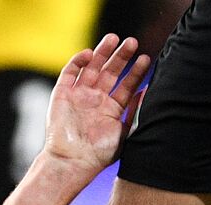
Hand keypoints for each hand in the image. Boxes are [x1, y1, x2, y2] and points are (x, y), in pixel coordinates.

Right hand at [43, 34, 151, 180]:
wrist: (73, 161)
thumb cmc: (99, 154)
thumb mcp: (124, 133)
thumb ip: (135, 113)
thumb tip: (148, 92)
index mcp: (111, 110)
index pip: (126, 86)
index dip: (135, 72)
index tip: (146, 59)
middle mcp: (96, 100)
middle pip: (110, 72)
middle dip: (121, 57)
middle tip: (132, 42)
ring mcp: (79, 96)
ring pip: (92, 68)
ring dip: (102, 53)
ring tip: (114, 38)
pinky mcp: (62, 94)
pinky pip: (70, 72)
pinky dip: (78, 61)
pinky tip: (90, 54)